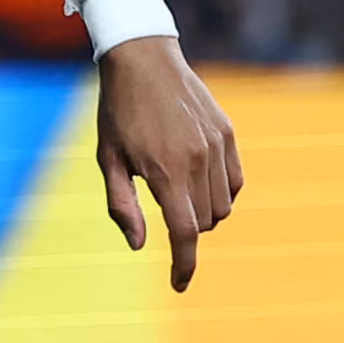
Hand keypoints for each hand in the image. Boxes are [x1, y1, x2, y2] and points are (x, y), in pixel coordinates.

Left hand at [96, 37, 242, 292]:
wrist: (142, 57)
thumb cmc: (117, 111)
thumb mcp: (108, 158)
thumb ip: (122, 205)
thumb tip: (139, 245)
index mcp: (163, 170)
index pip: (185, 233)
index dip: (184, 265)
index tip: (178, 285)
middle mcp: (196, 160)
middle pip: (204, 223)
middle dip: (186, 229)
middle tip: (163, 204)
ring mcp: (216, 146)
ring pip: (223, 207)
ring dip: (204, 212)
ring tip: (177, 186)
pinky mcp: (228, 133)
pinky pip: (236, 183)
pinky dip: (222, 192)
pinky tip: (198, 176)